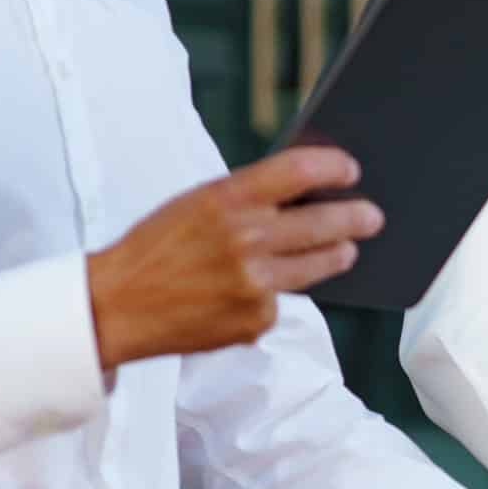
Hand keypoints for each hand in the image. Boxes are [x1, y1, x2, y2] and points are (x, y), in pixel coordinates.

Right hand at [84, 146, 384, 367]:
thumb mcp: (195, 205)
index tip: (351, 170)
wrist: (114, 306)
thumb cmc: (157, 248)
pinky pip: (280, 302)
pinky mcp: (254, 320)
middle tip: (373, 217)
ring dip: (337, 256)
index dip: (333, 167)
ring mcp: (253, 284)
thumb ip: (246, 198)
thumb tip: (307, 194)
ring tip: (346, 251)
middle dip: (357, 218)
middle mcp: (245, 239)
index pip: (299, 170)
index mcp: (227, 198)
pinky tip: (252, 294)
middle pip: (325, 224)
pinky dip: (273, 297)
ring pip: (317, 267)